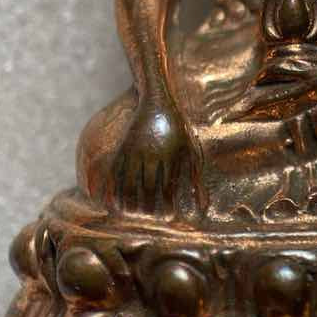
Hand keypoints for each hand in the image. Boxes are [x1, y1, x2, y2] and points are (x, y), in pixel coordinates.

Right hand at [108, 94, 190, 212]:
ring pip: (129, 184)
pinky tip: (114, 201)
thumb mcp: (190, 151)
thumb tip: (202, 208)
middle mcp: (151, 154)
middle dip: (147, 208)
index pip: (166, 189)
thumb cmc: (178, 129)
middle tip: (149, 217)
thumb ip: (195, 179)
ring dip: (129, 202)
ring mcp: (135, 150)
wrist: (157, 100)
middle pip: (147, 190)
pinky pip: (115, 173)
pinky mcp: (123, 147)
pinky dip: (113, 189)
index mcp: (169, 155)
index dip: (165, 206)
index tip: (167, 216)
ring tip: (132, 213)